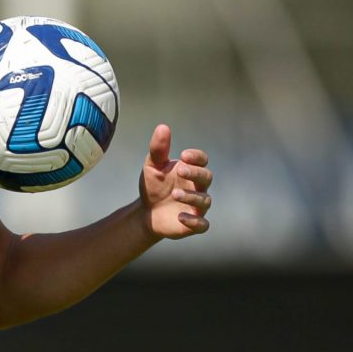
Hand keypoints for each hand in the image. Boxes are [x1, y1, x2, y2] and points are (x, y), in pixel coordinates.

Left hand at [138, 124, 211, 239]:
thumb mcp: (152, 166)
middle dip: (195, 173)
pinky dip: (194, 221)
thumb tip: (163, 126)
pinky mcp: (194, 224)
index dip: (197, 157)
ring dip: (191, 196)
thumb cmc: (153, 185)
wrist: (146, 212)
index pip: (202, 160)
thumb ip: (158, 149)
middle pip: (206, 177)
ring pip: (204, 200)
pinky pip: (202, 224)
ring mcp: (197, 206)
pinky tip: (180, 216)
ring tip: (174, 194)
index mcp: (190, 170)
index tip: (184, 155)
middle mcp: (197, 187)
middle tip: (180, 171)